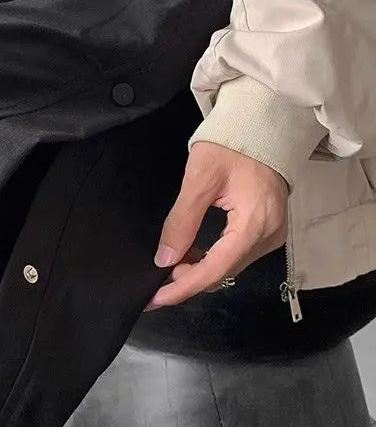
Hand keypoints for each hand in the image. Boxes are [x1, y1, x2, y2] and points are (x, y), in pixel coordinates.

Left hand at [146, 141, 288, 309]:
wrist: (260, 127)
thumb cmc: (231, 146)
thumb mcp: (199, 181)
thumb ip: (181, 221)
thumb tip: (164, 258)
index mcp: (254, 224)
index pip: (214, 270)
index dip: (183, 287)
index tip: (157, 299)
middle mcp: (268, 236)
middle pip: (222, 273)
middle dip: (187, 281)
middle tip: (155, 283)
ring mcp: (270, 235)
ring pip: (228, 267)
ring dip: (198, 270)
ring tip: (169, 266)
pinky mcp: (266, 230)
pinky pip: (235, 255)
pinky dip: (211, 259)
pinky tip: (190, 253)